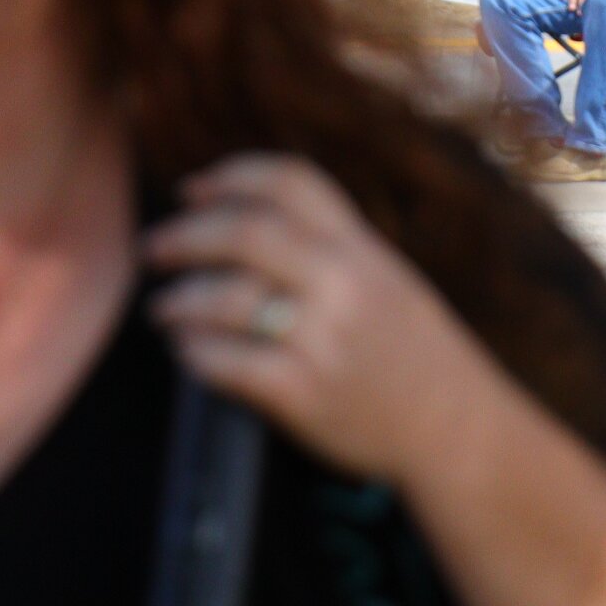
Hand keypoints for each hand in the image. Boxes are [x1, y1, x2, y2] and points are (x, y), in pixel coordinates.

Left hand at [143, 155, 497, 486]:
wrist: (453, 429)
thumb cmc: (407, 352)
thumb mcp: (385, 277)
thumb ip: (327, 244)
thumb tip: (234, 213)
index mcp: (361, 247)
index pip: (291, 181)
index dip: (231, 176)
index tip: (190, 191)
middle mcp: (343, 283)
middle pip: (246, 232)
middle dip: (185, 236)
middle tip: (151, 248)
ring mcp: (324, 339)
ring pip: (226, 299)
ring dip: (179, 300)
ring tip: (163, 308)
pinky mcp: (303, 393)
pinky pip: (227, 362)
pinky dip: (194, 353)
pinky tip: (186, 351)